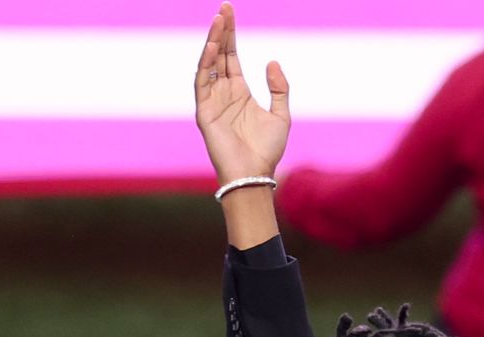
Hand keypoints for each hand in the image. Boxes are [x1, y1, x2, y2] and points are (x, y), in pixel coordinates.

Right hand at [194, 3, 289, 184]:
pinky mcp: (204, 111)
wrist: (255, 174)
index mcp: (239, 92)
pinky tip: (213, 47)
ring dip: (213, 42)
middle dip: (222, 31)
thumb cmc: (267, 150)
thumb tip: (271, 61)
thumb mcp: (281, 115)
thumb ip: (279, 88)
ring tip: (219, 21)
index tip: (230, 12)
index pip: (232, 56)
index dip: (231, 34)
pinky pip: (202, 82)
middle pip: (219, 54)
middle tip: (224, 8)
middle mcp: (223, 93)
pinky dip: (206, 63)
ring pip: (209, 64)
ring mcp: (212, 101)